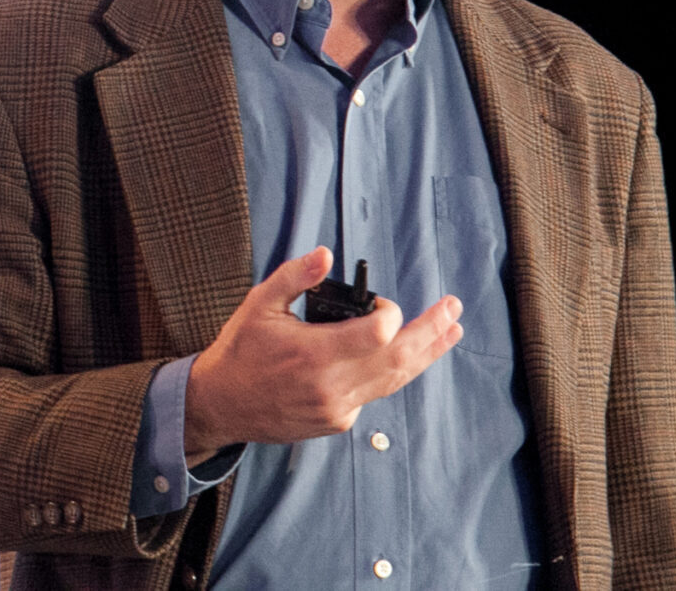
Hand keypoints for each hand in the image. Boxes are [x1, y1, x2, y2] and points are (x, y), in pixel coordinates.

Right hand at [184, 246, 461, 464]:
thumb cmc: (241, 349)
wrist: (221, 404)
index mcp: (314, 355)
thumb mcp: (260, 304)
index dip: (390, 314)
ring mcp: (337, 410)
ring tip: (451, 332)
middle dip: (431, 333)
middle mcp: (332, 387)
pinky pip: (373, 392)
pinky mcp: (337, 422)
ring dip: (426, 355)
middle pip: (399, 360)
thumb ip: (294, 277)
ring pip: (394, 381)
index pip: (378, 336)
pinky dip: (390, 370)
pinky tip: (401, 353)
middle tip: (453, 310)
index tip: (379, 303)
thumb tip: (326, 254)